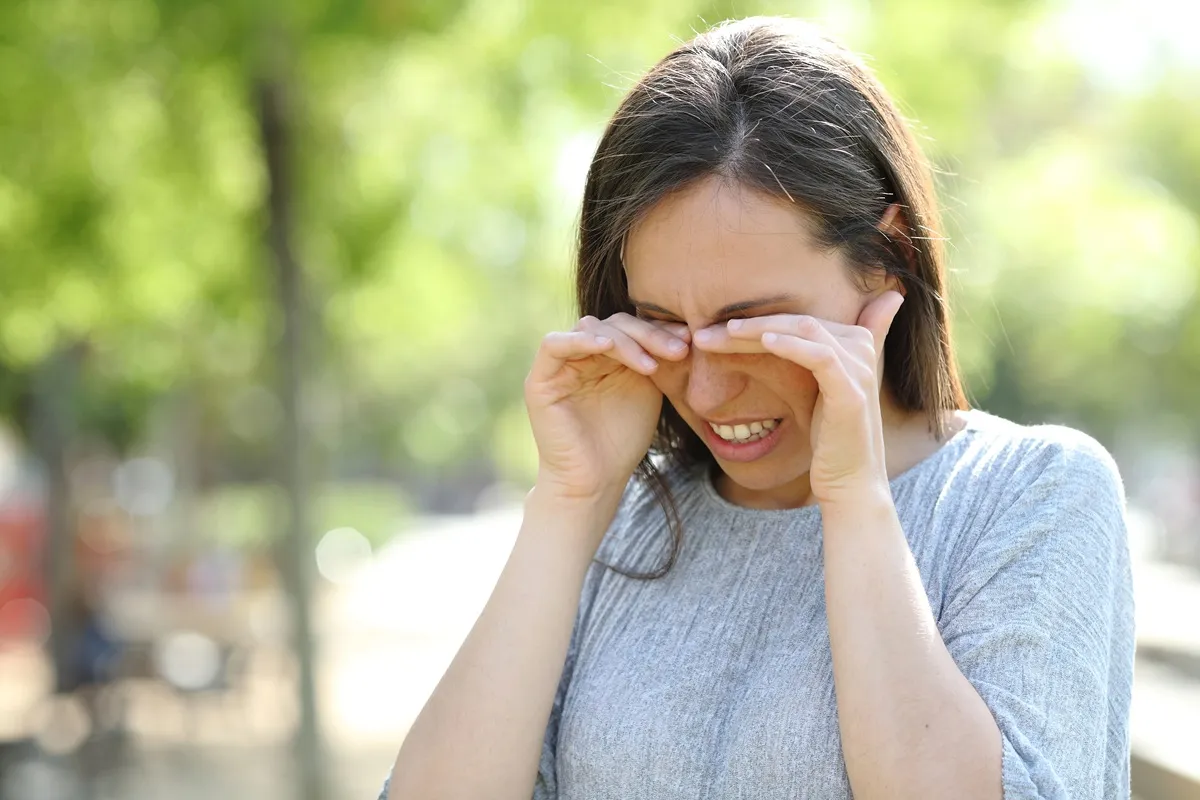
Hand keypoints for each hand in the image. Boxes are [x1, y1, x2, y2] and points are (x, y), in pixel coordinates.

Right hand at [525, 313, 689, 503]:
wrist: (595, 481)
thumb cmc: (622, 441)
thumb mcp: (648, 390)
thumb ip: (655, 358)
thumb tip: (685, 328)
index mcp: (606, 355)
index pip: (632, 326)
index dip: (659, 329)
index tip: (689, 339)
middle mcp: (582, 354)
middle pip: (614, 323)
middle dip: (648, 335)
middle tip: (678, 350)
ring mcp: (559, 365)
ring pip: (590, 328)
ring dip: (624, 341)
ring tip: (651, 365)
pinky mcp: (540, 380)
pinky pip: (554, 345)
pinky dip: (581, 341)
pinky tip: (608, 348)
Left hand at [692, 291, 904, 505]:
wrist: (850, 482)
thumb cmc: (828, 439)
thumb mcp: (818, 392)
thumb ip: (811, 359)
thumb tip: (797, 340)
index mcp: (854, 343)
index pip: (798, 319)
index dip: (757, 319)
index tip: (713, 330)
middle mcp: (861, 348)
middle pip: (799, 320)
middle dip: (750, 323)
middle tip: (705, 332)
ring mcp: (859, 370)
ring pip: (806, 330)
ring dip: (760, 329)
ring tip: (724, 332)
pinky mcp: (850, 392)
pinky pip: (820, 357)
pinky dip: (792, 346)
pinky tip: (765, 343)